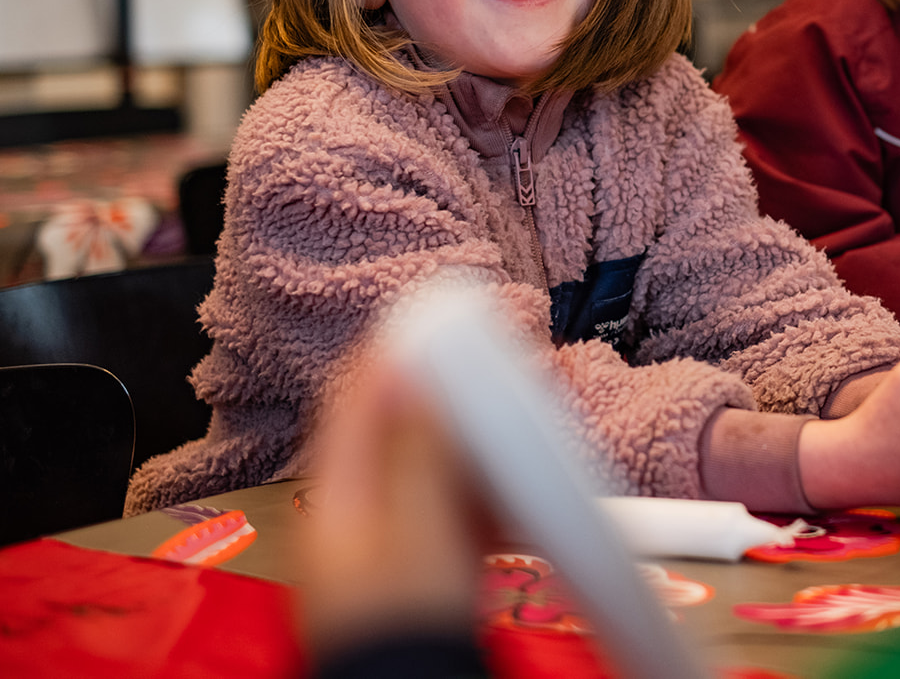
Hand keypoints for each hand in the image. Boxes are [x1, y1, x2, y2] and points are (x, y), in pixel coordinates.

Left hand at [297, 365, 495, 663]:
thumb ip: (417, 449)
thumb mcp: (414, 530)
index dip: (393, 350)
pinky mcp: (428, 568)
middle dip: (447, 390)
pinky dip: (485, 481)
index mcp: (334, 503)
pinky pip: (456, 505)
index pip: (354, 400)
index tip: (433, 316)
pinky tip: (514, 477)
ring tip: (510, 408)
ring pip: (433, 466)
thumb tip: (418, 375)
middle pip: (399, 429)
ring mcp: (392, 545)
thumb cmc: (400, 633)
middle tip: (485, 358)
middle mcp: (356, 519)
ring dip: (472, 434)